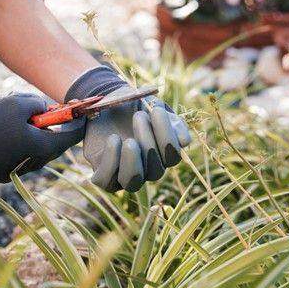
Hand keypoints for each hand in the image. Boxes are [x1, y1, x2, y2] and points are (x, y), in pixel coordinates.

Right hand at [0, 93, 84, 183]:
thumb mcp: (16, 103)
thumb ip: (36, 103)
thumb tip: (43, 108)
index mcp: (42, 147)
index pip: (72, 137)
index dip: (79, 122)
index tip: (82, 112)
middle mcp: (34, 163)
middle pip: (53, 143)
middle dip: (52, 126)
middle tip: (46, 111)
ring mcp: (18, 170)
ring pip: (35, 149)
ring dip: (33, 133)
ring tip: (14, 116)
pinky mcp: (3, 173)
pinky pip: (20, 154)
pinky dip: (19, 142)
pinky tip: (0, 130)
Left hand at [65, 66, 189, 191]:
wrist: (104, 104)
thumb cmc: (132, 106)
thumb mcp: (154, 107)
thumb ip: (172, 121)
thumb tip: (184, 141)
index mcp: (162, 154)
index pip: (172, 157)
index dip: (168, 137)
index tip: (157, 110)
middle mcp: (146, 169)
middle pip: (155, 171)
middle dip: (148, 143)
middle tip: (138, 116)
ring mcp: (124, 175)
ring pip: (132, 183)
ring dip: (132, 162)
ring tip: (129, 140)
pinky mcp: (104, 176)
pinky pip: (107, 182)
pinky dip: (111, 162)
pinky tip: (113, 139)